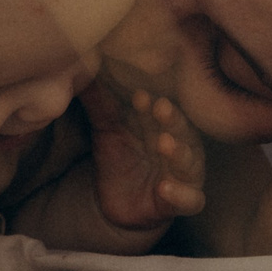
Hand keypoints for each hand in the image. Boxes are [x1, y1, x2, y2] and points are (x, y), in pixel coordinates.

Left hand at [83, 79, 204, 230]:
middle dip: (172, 119)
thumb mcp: (107, 131)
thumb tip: (81, 65)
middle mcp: (181, 146)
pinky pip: (190, 200)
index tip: (137, 94)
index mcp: (165, 125)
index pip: (162, 109)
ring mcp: (184, 174)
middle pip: (181, 130)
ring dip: (179, 152)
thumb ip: (100, 103)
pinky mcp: (182, 201)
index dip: (151, 103)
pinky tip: (165, 188)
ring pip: (189, 162)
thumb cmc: (121, 160)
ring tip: (165, 144)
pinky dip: (180, 194)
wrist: (118, 204)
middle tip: (160, 107)